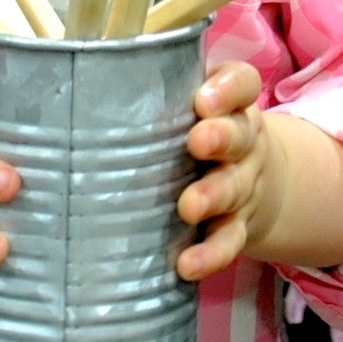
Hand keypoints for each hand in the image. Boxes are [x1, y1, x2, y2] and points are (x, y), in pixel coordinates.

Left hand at [175, 61, 279, 281]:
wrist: (262, 183)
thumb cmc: (202, 131)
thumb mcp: (192, 103)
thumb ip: (154, 91)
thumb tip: (80, 77)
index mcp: (231, 103)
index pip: (242, 83)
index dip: (227, 89)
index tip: (202, 100)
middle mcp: (243, 140)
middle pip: (239, 134)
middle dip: (219, 138)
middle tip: (197, 142)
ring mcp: (243, 185)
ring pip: (234, 188)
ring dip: (213, 197)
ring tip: (188, 207)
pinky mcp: (238, 225)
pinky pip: (229, 241)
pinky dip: (210, 254)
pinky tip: (187, 264)